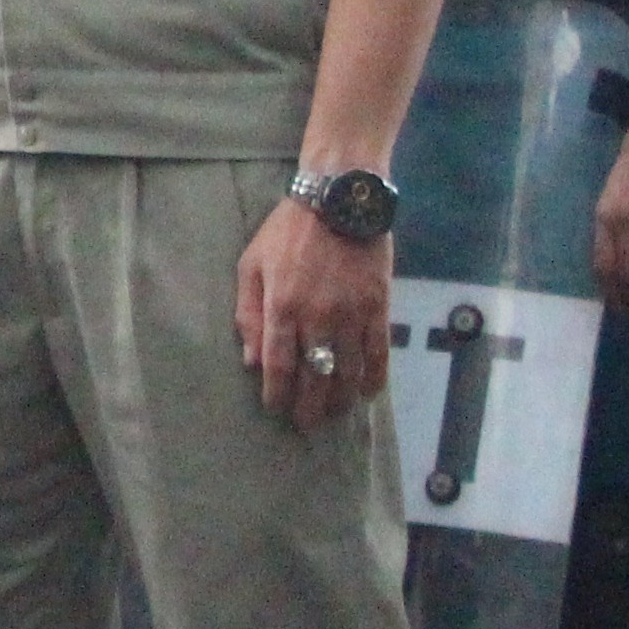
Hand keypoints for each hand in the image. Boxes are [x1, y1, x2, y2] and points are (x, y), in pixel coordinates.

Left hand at [235, 199, 392, 427]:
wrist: (339, 202)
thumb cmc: (287, 233)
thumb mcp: (251, 265)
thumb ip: (249, 313)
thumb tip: (251, 359)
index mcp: (282, 307)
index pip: (278, 364)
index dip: (277, 393)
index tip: (275, 409)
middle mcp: (318, 318)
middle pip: (315, 376)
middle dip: (309, 406)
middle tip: (306, 425)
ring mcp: (352, 315)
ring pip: (348, 371)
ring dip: (341, 399)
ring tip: (334, 414)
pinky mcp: (379, 309)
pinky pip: (379, 354)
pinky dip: (375, 378)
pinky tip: (368, 394)